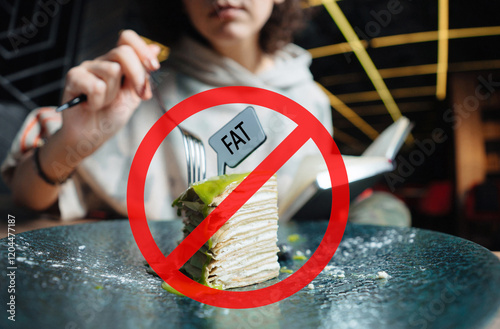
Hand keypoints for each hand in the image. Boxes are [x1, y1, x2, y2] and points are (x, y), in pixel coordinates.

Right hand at [59, 30, 160, 153]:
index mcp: (117, 62)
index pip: (127, 38)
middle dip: (137, 76)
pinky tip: (91, 106)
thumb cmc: (111, 116)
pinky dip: (98, 102)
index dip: (142, 49)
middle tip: (137, 95)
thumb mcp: (134, 95)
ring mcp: (86, 68)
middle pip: (123, 52)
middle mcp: (102, 61)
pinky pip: (95, 86)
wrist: (92, 136)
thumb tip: (155, 48)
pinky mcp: (73, 78)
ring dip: (113, 94)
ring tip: (104, 103)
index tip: (154, 67)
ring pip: (111, 70)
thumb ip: (143, 73)